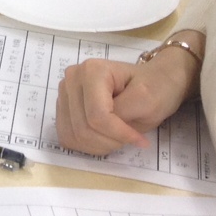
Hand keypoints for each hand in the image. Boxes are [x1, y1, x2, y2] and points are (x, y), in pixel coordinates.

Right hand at [55, 48, 197, 155]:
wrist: (151, 84)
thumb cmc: (152, 89)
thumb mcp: (147, 99)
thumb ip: (124, 111)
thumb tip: (106, 129)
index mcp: (91, 70)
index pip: (96, 115)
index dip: (119, 134)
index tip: (140, 140)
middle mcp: (72, 78)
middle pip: (83, 128)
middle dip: (110, 140)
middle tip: (130, 138)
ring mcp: (65, 93)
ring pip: (73, 135)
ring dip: (100, 145)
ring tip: (118, 138)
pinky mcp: (63, 108)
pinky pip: (67, 137)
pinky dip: (88, 146)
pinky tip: (105, 138)